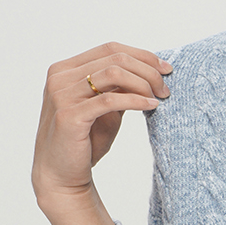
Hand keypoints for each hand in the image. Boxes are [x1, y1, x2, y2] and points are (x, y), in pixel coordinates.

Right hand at [32, 41, 171, 204]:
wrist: (62, 175)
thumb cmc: (85, 142)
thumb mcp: (106, 109)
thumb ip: (119, 88)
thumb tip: (150, 72)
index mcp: (65, 69)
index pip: (110, 49)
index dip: (142, 55)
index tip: (166, 68)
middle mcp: (59, 77)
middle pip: (114, 58)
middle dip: (147, 70)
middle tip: (166, 87)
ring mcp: (61, 95)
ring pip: (114, 73)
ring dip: (143, 83)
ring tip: (160, 97)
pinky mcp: (69, 115)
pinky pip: (110, 100)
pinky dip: (136, 100)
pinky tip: (151, 106)